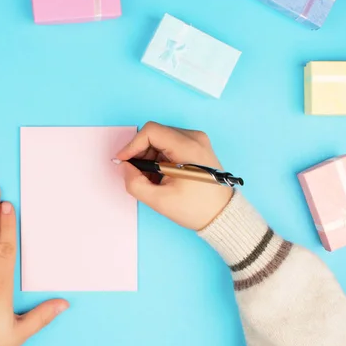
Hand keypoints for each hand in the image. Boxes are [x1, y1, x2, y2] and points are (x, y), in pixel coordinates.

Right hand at [116, 122, 232, 230]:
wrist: (222, 214)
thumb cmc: (196, 208)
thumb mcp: (160, 201)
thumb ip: (135, 183)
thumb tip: (124, 167)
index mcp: (188, 147)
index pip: (151, 131)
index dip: (132, 145)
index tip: (122, 160)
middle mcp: (194, 138)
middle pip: (155, 134)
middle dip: (140, 152)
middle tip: (135, 172)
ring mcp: (197, 141)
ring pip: (161, 138)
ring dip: (149, 156)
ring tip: (149, 178)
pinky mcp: (196, 146)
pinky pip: (170, 144)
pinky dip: (159, 157)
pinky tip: (159, 175)